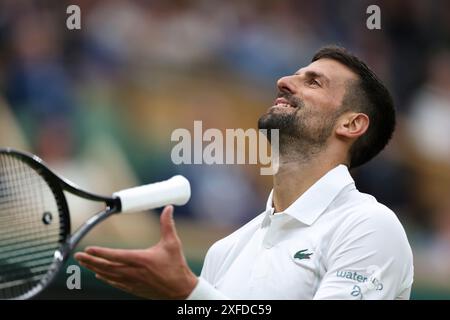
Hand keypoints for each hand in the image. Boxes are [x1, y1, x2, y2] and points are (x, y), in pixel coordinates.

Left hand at [74, 205, 197, 298]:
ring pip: (108, 275)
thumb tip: (168, 208)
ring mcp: (132, 282)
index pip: (115, 255)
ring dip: (94, 269)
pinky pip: (115, 283)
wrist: (180, 290)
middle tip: (78, 256)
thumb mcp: (173, 243)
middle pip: (106, 266)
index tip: (89, 248)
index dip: (100, 252)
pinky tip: (99, 275)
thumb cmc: (176, 266)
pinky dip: (105, 278)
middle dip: (90, 261)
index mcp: (141, 259)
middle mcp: (133, 272)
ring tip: (84, 263)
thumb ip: (168, 225)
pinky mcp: (134, 288)